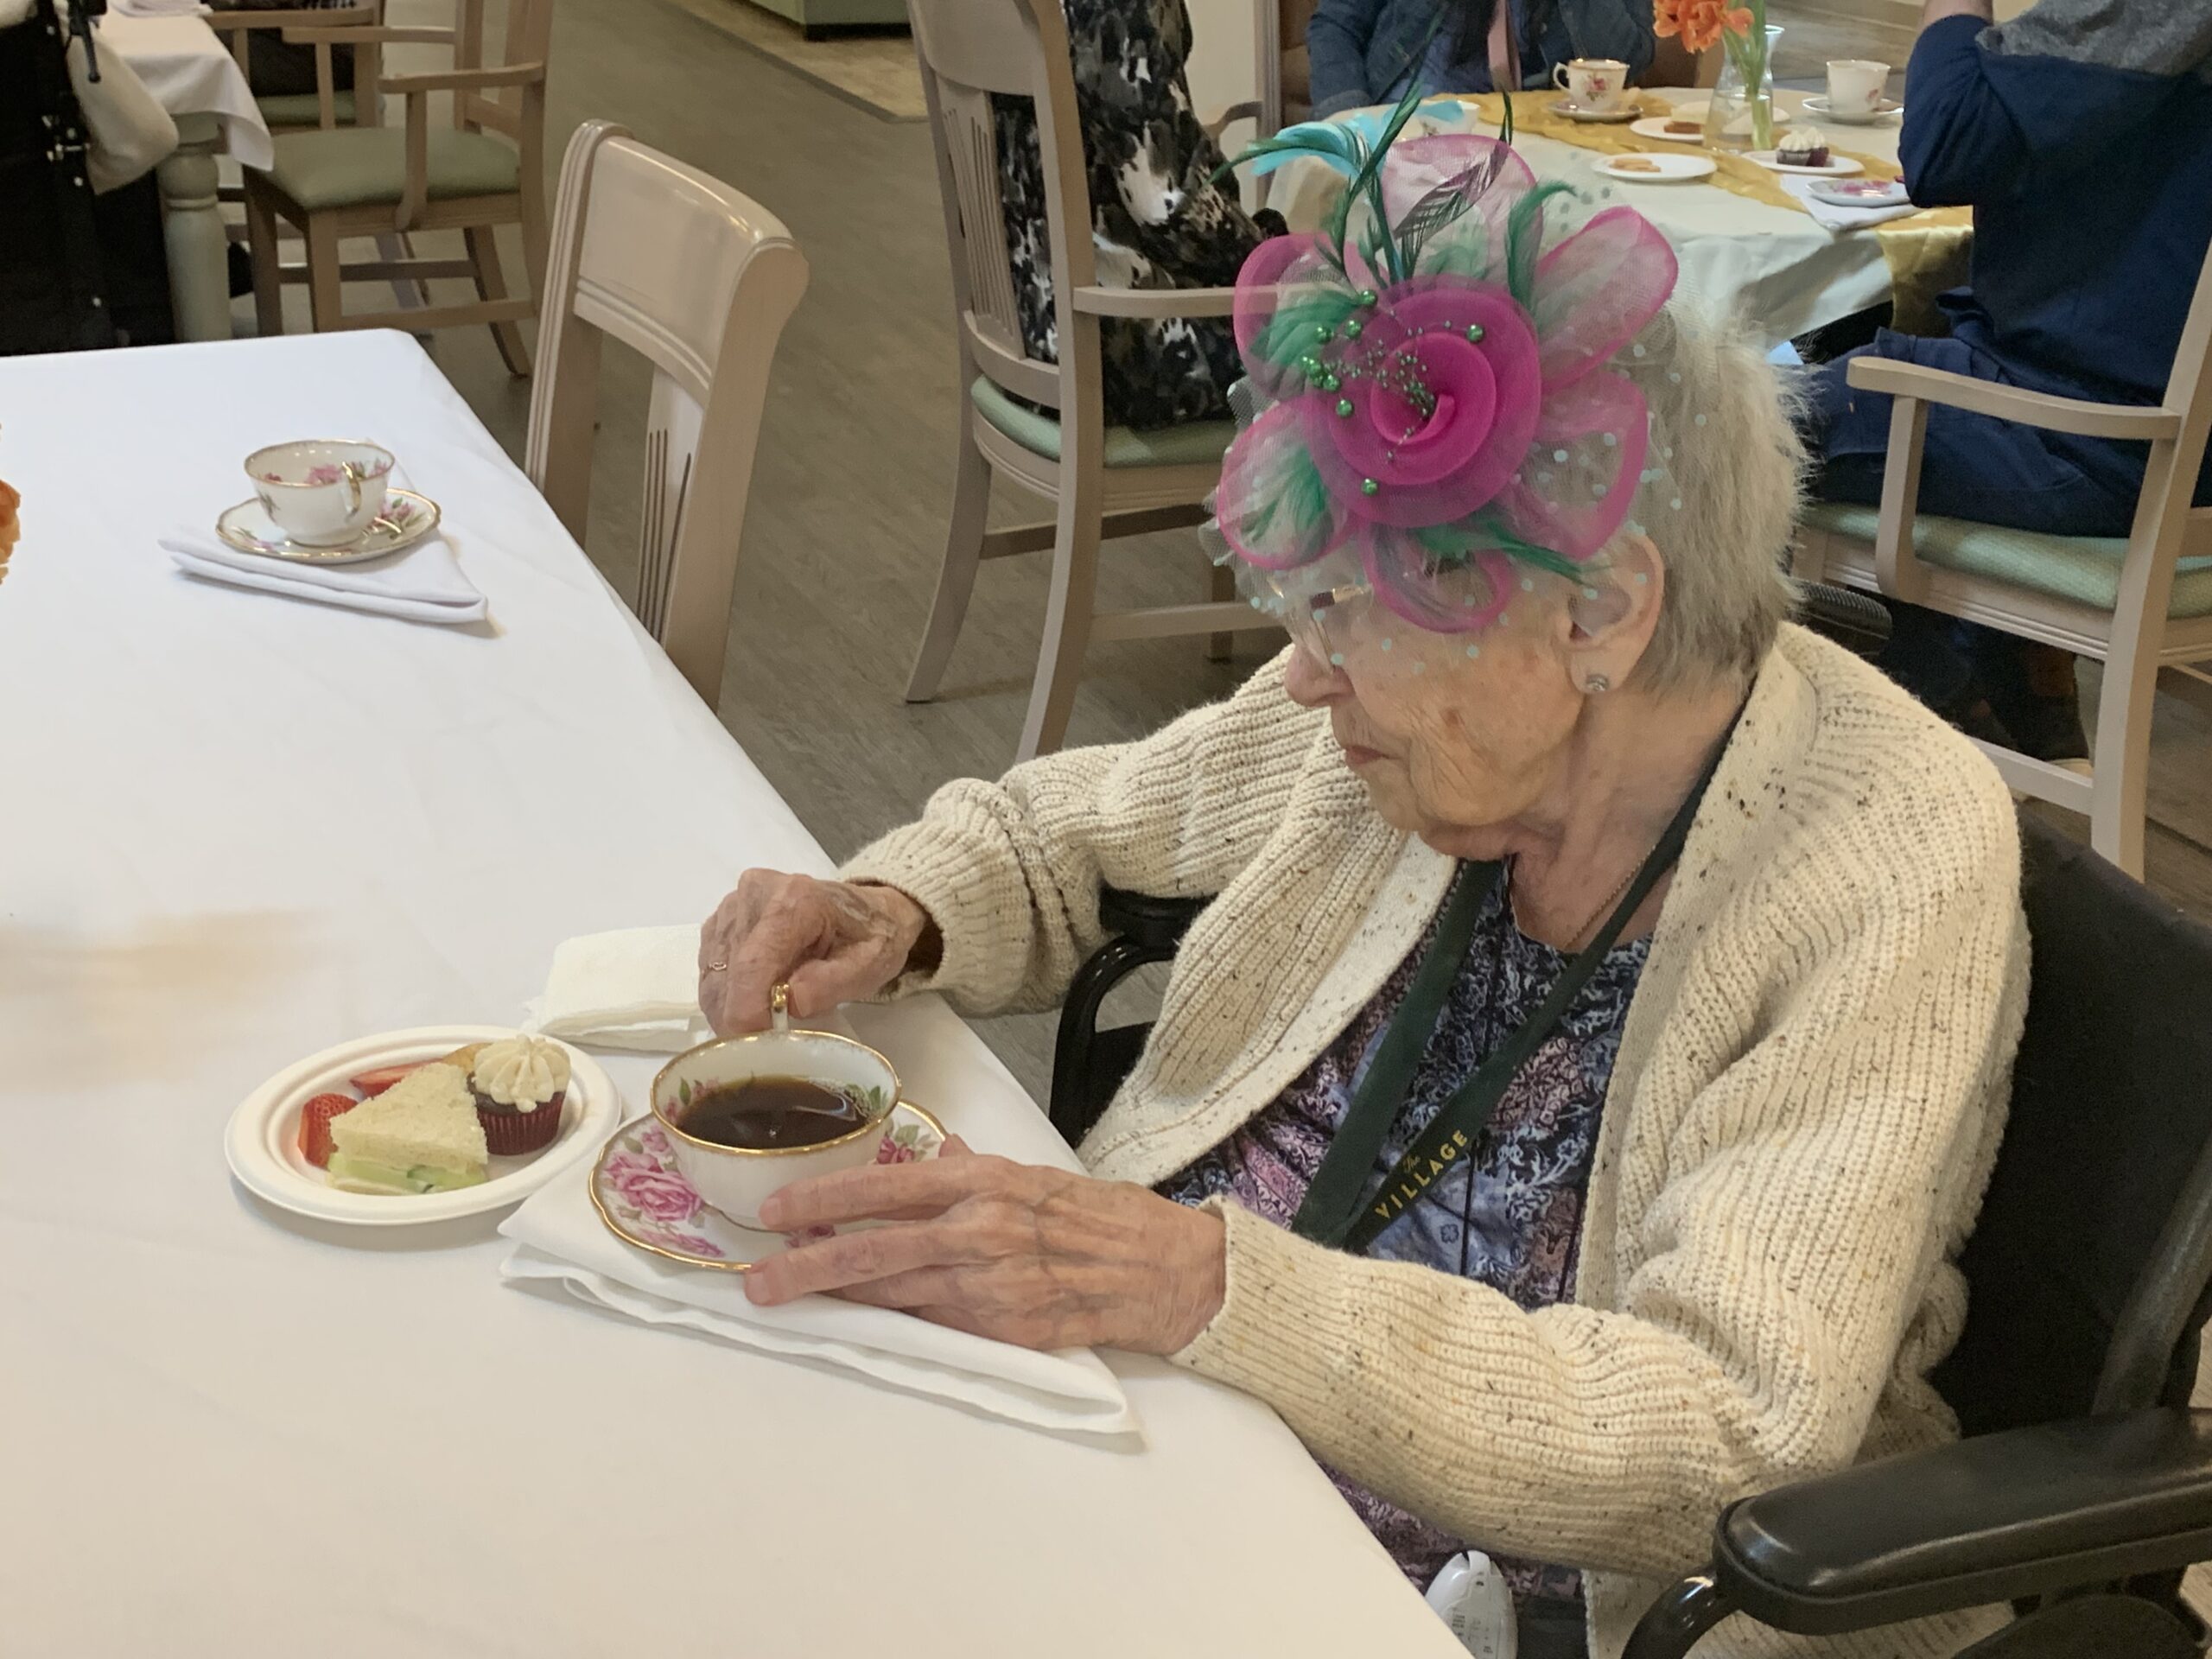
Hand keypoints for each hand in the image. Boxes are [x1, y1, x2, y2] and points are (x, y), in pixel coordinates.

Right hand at [698, 871, 934, 1034]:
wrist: (866, 910)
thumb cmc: (871, 938)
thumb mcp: (869, 964)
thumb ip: (830, 983)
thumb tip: (788, 1003)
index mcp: (795, 899)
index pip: (754, 961)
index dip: (746, 1007)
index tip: (753, 1043)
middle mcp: (754, 893)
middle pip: (729, 969)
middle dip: (739, 1015)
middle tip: (763, 1046)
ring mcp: (732, 905)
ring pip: (713, 972)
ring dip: (729, 1008)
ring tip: (760, 1025)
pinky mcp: (721, 920)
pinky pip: (710, 968)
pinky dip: (724, 996)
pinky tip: (751, 1005)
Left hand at [744, 1141, 1227, 1354]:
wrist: (1162, 1270)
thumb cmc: (1101, 1217)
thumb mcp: (1033, 1174)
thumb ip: (973, 1169)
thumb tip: (931, 1153)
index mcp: (985, 1182)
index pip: (888, 1186)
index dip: (827, 1198)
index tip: (778, 1210)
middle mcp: (980, 1231)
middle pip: (875, 1251)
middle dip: (808, 1265)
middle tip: (758, 1277)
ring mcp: (990, 1287)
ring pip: (893, 1295)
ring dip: (836, 1299)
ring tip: (786, 1299)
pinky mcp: (1004, 1332)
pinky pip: (934, 1326)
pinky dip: (893, 1321)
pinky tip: (858, 1321)